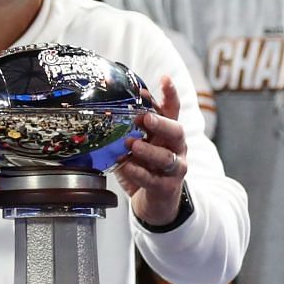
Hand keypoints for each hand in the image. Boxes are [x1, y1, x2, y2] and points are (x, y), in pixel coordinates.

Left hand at [114, 76, 188, 226]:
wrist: (156, 205)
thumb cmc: (145, 169)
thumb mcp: (137, 145)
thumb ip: (128, 129)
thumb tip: (106, 107)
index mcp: (168, 134)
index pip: (173, 110)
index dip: (171, 94)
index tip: (165, 79)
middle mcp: (176, 149)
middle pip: (177, 131)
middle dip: (161, 123)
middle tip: (145, 117)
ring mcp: (174, 170)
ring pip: (167, 157)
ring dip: (149, 150)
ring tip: (132, 145)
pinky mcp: (166, 188)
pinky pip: (153, 179)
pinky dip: (139, 172)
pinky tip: (127, 167)